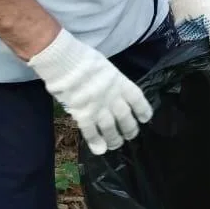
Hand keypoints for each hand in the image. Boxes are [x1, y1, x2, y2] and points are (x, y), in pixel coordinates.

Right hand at [28, 29, 151, 154]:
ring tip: (116, 144)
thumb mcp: (105, 67)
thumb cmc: (83, 59)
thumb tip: (111, 91)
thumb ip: (111, 82)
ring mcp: (98, 108)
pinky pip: (91, 132)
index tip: (144, 118)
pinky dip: (96, 142)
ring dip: (115, 139)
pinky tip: (99, 149)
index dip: (143, 110)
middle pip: (126, 118)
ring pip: (110, 129)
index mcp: (120, 83)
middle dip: (130, 129)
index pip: (137, 100)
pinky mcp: (83, 115)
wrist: (65, 62)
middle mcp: (113, 98)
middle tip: (130, 135)